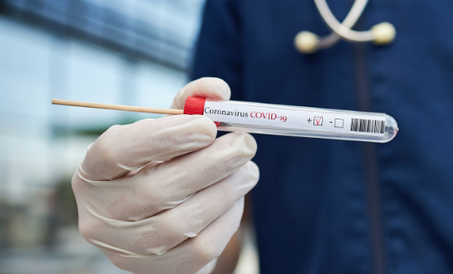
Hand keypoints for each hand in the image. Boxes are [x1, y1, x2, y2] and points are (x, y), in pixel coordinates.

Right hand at [72, 78, 258, 273]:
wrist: (161, 217)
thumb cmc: (163, 164)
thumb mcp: (171, 131)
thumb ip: (192, 104)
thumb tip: (218, 91)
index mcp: (93, 171)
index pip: (115, 152)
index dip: (163, 137)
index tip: (208, 125)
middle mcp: (98, 214)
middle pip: (154, 191)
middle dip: (209, 165)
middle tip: (246, 144)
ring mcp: (123, 249)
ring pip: (180, 224)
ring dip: (224, 192)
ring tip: (248, 170)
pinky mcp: (153, 272)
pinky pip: (198, 251)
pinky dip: (225, 222)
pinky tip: (235, 200)